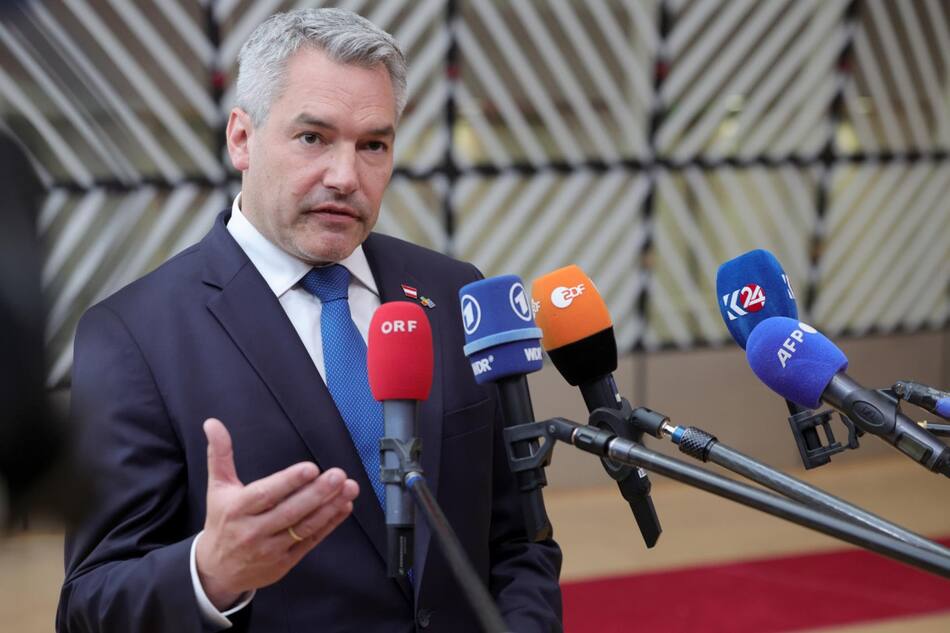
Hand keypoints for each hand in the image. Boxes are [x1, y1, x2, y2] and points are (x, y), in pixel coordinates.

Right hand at [195, 418, 358, 609]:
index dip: (289, 482)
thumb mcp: (218, 488)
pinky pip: (311, 541)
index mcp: (237, 509)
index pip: (266, 494)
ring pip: (304, 527)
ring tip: (350, 488)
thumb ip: (220, 455)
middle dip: (317, 493)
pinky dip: (329, 524)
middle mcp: (254, 530)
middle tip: (339, 475)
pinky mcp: (285, 561)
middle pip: (290, 511)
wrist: (217, 571)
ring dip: (330, 507)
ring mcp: (271, 548)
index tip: (310, 468)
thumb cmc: (222, 521)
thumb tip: (212, 423)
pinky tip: (344, 507)